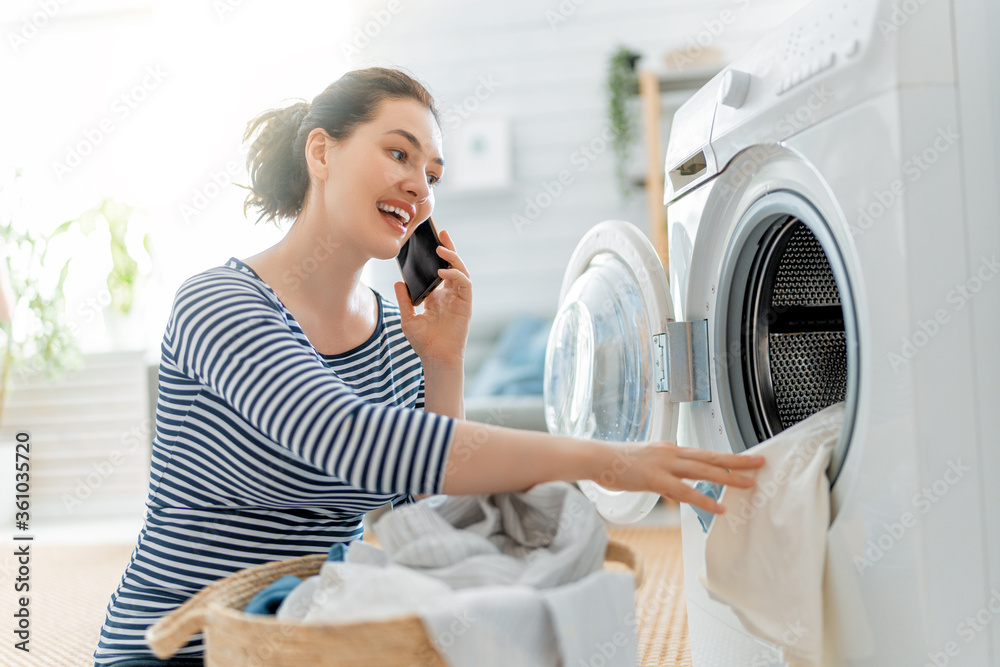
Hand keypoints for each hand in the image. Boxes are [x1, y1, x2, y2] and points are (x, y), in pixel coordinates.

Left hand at [394, 229, 471, 365]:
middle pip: (453, 266)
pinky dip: (455, 275)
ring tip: (441, 248)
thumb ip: (405, 300)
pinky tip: (443, 271)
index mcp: (438, 297)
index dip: (438, 256)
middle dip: (450, 249)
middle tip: (442, 233)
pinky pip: (464, 284)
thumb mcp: (408, 319)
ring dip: (453, 258)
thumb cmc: (424, 342)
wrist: (436, 358)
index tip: (431, 240)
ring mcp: (459, 299)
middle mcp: (450, 295)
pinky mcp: (466, 305)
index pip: (440, 271)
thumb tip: (398, 282)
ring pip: (461, 271)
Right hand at [596, 442, 765, 514]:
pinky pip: (685, 491)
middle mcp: (671, 452)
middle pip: (711, 456)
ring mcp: (664, 464)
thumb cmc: (616, 462)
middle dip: (738, 461)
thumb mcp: (645, 465)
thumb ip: (663, 475)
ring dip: (729, 477)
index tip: (745, 459)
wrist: (595, 458)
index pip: (704, 453)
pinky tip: (720, 507)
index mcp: (670, 449)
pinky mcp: (655, 478)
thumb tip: (676, 487)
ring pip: (704, 470)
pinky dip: (704, 499)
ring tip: (750, 483)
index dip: (726, 457)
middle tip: (761, 463)